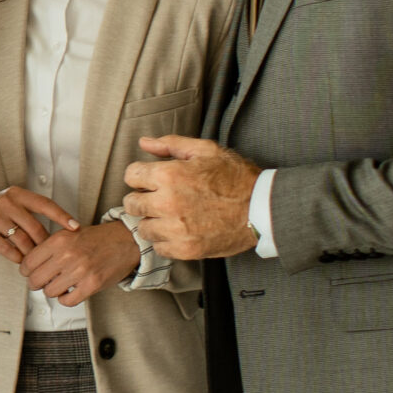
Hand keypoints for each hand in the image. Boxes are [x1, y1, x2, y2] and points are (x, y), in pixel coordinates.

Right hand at [0, 187, 77, 264]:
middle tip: (51, 255)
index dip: (62, 216)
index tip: (76, 228)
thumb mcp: (13, 205)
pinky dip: (16, 257)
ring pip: (21, 239)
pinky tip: (20, 260)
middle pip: (34, 226)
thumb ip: (32, 214)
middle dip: (45, 243)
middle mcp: (5, 201)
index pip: (44, 204)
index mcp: (17, 194)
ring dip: (31, 253)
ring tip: (35, 260)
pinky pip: (6, 248)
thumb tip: (61, 232)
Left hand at [18, 219, 141, 305]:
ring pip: (49, 292)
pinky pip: (67, 301)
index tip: (29, 273)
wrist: (125, 241)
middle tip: (41, 282)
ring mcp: (80, 271)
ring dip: (52, 291)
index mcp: (59, 240)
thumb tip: (29, 264)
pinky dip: (65, 299)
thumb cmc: (97, 238)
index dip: (26, 271)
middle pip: (35, 280)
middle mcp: (68, 255)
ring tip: (59, 285)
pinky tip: (69, 292)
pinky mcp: (92, 284)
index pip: (28, 263)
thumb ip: (50, 247)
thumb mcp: (69, 233)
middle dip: (36, 283)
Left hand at [121, 135, 262, 259]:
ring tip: (170, 215)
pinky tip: (180, 230)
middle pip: (131, 204)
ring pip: (143, 227)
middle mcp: (168, 203)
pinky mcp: (186, 249)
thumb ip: (171, 144)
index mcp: (170, 175)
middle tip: (159, 198)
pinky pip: (159, 247)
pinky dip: (166, 240)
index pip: (131, 175)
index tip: (152, 180)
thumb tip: (144, 143)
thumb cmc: (236, 177)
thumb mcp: (206, 150)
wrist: (262, 208)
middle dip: (142, 198)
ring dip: (153, 221)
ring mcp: (176, 229)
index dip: (141, 175)